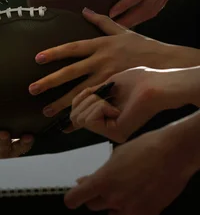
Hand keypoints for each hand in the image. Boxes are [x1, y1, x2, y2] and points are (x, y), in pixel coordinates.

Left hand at [29, 8, 168, 118]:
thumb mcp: (122, 30)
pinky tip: (70, 124)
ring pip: (81, 92)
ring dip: (63, 103)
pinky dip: (83, 114)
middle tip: (32, 89)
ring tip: (45, 111)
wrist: (166, 61)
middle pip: (71, 72)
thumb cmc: (142, 45)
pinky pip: (96, 104)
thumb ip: (102, 21)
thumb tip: (85, 10)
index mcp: (100, 45)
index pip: (72, 48)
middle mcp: (101, 62)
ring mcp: (108, 78)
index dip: (54, 53)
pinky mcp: (116, 91)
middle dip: (50, 81)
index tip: (37, 58)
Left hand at [64, 128, 194, 214]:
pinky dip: (133, 208)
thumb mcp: (115, 156)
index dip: (72, 198)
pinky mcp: (147, 214)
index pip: (75, 199)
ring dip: (114, 204)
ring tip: (127, 188)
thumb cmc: (143, 149)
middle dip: (95, 197)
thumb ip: (98, 173)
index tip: (73, 198)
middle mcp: (113, 198)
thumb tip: (84, 181)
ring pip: (113, 213)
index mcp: (102, 181)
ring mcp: (131, 209)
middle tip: (106, 186)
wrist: (173, 154)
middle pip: (93, 205)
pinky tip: (141, 193)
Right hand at [70, 66, 198, 142]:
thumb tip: (71, 106)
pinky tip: (115, 107)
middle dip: (83, 99)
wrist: (155, 85)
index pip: (79, 119)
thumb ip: (88, 98)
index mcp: (107, 117)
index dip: (70, 118)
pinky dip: (99, 106)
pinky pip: (90, 119)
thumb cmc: (137, 80)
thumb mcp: (105, 87)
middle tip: (100, 94)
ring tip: (111, 100)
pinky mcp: (115, 134)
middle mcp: (108, 127)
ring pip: (79, 117)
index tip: (58, 120)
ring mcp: (112, 132)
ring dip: (92, 101)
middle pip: (74, 116)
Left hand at [87, 0, 199, 27]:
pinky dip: (144, 17)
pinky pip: (156, 9)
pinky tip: (134, 21)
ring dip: (135, 21)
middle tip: (110, 25)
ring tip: (119, 27)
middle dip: (127, 19)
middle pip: (143, 9)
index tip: (111, 12)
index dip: (124, 5)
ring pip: (150, 12)